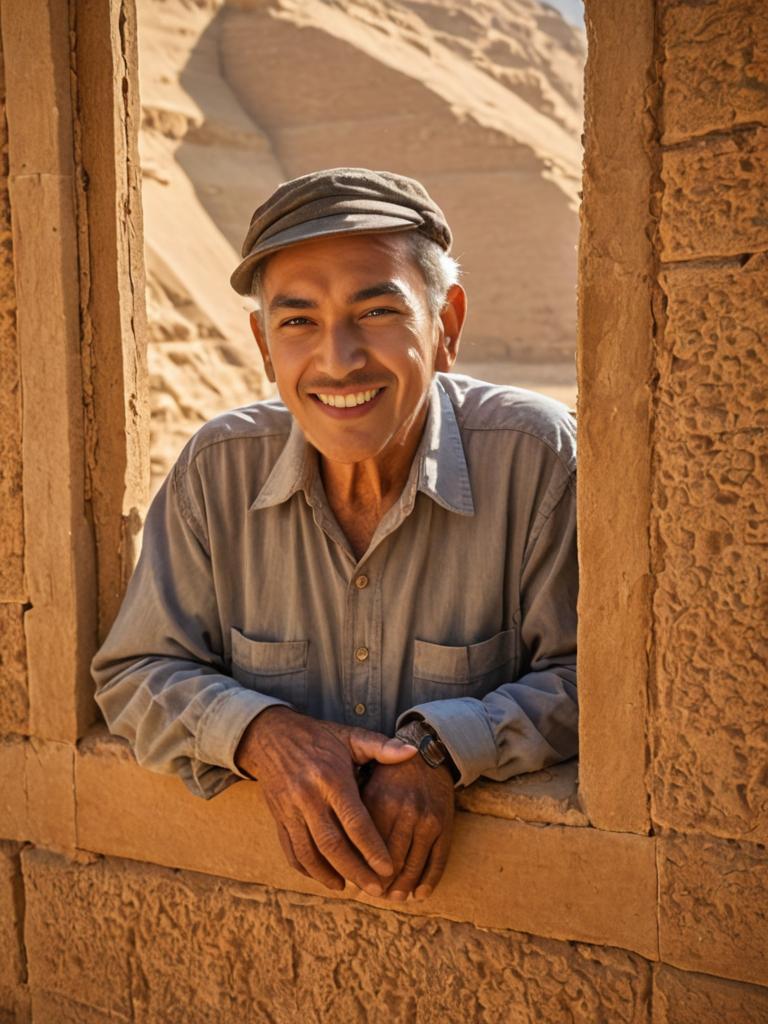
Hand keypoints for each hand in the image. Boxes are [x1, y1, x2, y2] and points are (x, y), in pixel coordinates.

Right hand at [235, 706, 416, 894]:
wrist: (271, 736)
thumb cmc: (318, 738)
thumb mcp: (350, 737)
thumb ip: (381, 746)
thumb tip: (412, 751)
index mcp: (331, 778)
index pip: (354, 821)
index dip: (372, 848)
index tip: (388, 868)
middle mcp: (308, 797)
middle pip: (332, 845)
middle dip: (355, 871)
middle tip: (376, 889)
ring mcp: (290, 810)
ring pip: (308, 853)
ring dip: (328, 875)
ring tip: (348, 887)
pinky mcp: (278, 818)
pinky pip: (290, 851)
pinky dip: (307, 869)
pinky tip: (324, 876)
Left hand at [362, 754, 454, 901]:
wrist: (427, 753)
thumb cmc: (389, 771)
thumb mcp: (366, 781)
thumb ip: (354, 811)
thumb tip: (337, 847)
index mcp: (380, 800)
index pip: (366, 845)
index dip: (359, 867)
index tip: (352, 879)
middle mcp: (405, 811)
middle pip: (390, 860)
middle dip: (380, 882)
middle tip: (372, 894)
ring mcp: (427, 820)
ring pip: (413, 864)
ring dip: (402, 886)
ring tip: (392, 897)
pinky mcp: (444, 825)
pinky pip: (438, 860)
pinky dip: (428, 881)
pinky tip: (418, 893)